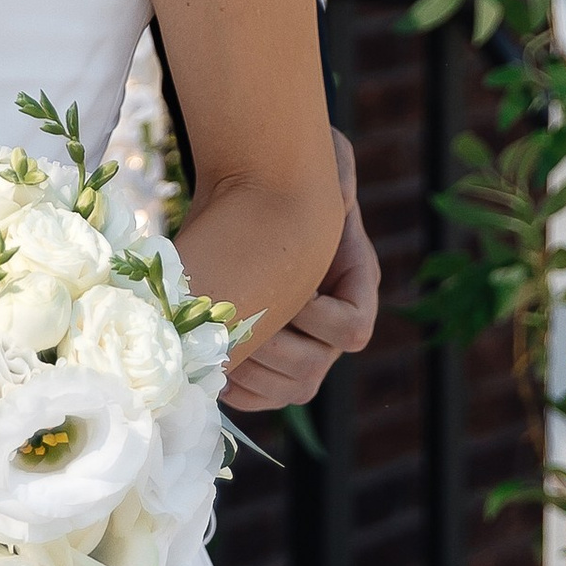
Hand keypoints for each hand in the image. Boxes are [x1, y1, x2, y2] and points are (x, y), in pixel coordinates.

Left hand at [222, 133, 379, 413]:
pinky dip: (239, 391)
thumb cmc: (281, 178)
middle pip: (315, 367)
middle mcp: (333, 324)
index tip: (291, 293)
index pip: (354, 329)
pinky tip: (210, 365)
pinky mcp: (273, 363)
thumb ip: (333, 179)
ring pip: (290, 387)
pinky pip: (264, 397)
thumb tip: (337, 192)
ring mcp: (307, 348)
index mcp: (355, 285)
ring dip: (250, 371)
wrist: (243, 194)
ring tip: (217, 341)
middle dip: (271, 347)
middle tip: (234, 319)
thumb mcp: (317, 168)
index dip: (321, 321)